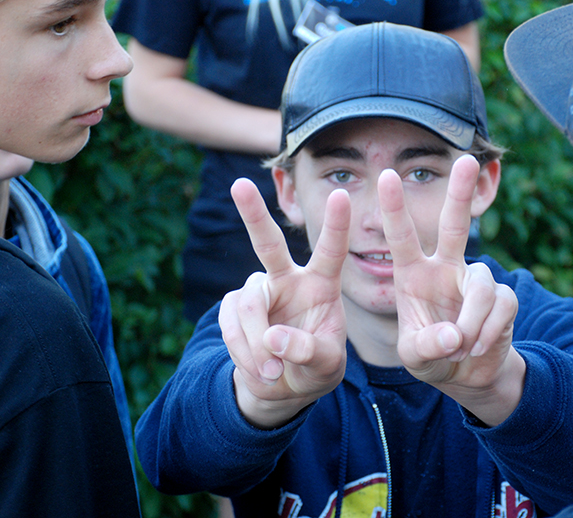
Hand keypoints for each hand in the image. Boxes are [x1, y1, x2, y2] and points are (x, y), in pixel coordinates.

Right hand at [219, 178, 349, 428]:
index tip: (341, 195)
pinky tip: (259, 371)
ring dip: (257, 345)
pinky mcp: (233, 308)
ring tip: (273, 373)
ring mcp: (259, 292)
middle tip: (239, 184)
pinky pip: (231, 326)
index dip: (336, 225)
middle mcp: (288, 279)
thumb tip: (272, 338)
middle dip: (254, 214)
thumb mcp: (325, 365)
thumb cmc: (316, 367)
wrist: (285, 387)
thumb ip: (307, 350)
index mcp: (322, 284)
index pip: (331, 251)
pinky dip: (244, 354)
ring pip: (248, 306)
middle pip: (268, 244)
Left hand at [378, 155, 523, 425]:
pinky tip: (478, 346)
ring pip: (482, 286)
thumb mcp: (416, 357)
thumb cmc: (431, 356)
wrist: (467, 375)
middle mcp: (445, 269)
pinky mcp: (503, 298)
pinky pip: (501, 306)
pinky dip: (489, 330)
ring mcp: (475, 282)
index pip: (402, 237)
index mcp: (413, 276)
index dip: (396, 208)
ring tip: (462, 345)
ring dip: (473, 320)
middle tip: (468, 159)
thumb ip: (427, 346)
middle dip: (460, 193)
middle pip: (454, 225)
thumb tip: (454, 335)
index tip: (388, 176)